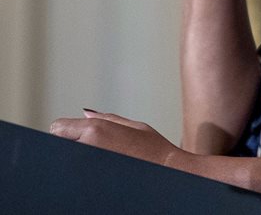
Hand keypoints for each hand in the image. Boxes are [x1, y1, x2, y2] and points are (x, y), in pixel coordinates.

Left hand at [50, 110, 191, 169]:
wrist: (168, 173)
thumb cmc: (155, 150)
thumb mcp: (134, 126)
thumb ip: (107, 118)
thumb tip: (86, 114)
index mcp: (95, 130)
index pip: (58, 127)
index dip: (66, 129)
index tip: (76, 133)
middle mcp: (86, 148)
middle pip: (59, 143)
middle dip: (71, 143)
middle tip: (91, 147)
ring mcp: (85, 167)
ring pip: (67, 159)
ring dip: (76, 157)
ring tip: (99, 159)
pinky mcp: (88, 182)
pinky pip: (76, 174)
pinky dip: (83, 170)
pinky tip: (101, 170)